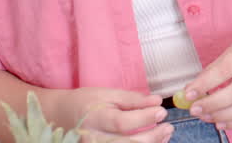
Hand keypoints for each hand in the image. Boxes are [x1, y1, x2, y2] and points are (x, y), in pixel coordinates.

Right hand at [46, 87, 170, 142]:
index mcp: (96, 118)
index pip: (122, 123)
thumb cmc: (88, 102)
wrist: (63, 115)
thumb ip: (132, 99)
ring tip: (165, 134)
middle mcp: (94, 138)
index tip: (162, 111)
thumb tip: (157, 101)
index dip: (144, 119)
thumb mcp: (108, 93)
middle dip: (152, 137)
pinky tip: (154, 142)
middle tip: (168, 127)